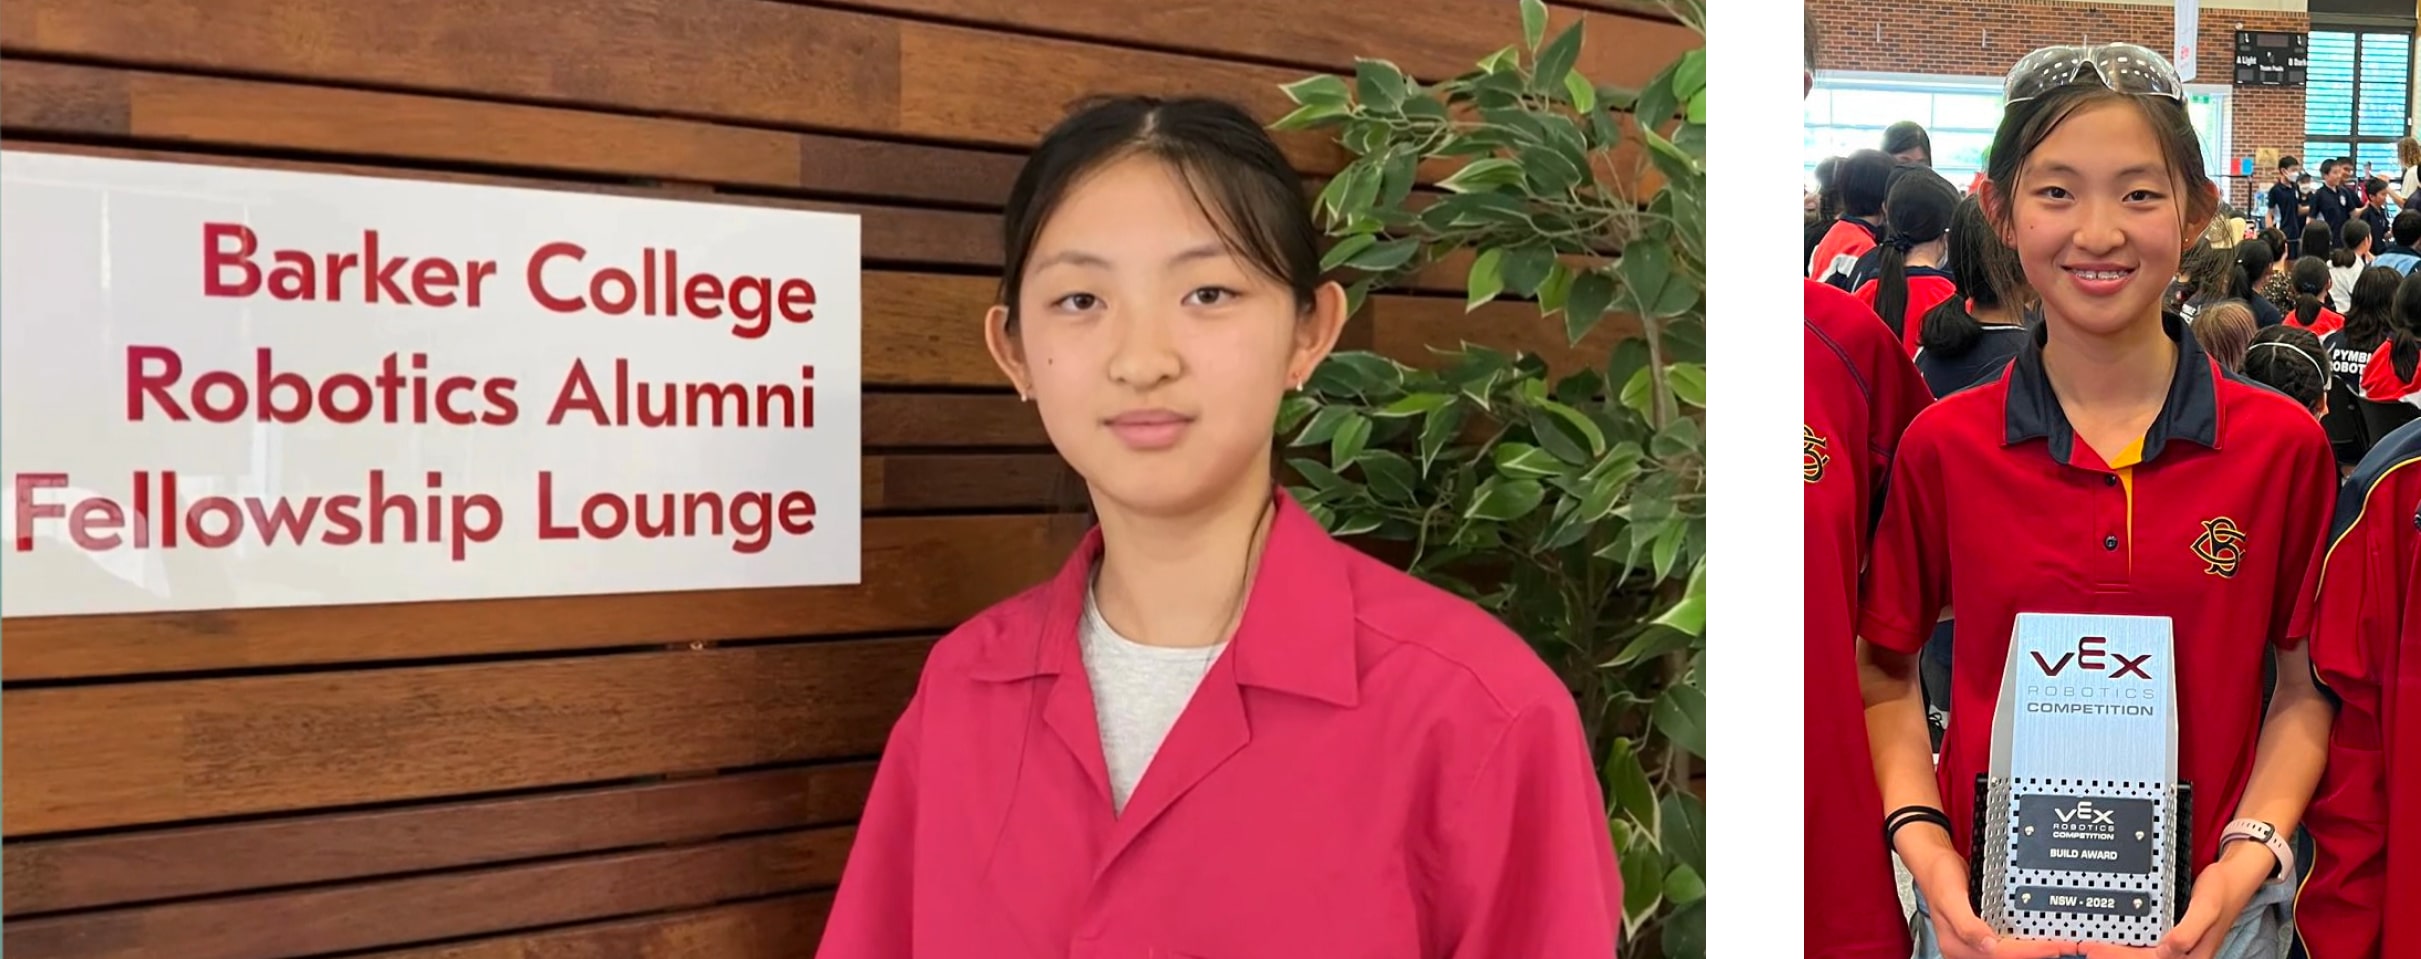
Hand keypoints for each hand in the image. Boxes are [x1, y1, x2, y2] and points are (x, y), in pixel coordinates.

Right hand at [1903, 841, 2080, 958]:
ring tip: (2057, 946)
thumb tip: (1988, 945)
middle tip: (2066, 948)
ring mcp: (1974, 943)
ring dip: (2032, 952)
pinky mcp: (1982, 935)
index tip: (2055, 947)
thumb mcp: (1949, 897)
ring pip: (2008, 955)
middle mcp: (1966, 948)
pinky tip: (2039, 939)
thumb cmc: (1939, 876)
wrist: (1933, 861)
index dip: (2030, 952)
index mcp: (1957, 945)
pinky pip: (2006, 945)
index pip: (2000, 955)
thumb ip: (1966, 924)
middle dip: (2036, 954)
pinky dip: (2024, 944)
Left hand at [2076, 848, 2267, 958]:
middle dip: (2115, 956)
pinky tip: (2116, 937)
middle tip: (2087, 948)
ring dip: (2121, 952)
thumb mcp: (2207, 908)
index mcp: (2193, 954)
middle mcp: (2184, 953)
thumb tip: (2168, 949)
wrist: (2234, 876)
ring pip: (2144, 955)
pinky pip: (2148, 943)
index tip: (2095, 950)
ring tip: (2095, 946)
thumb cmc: (2222, 890)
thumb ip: (2189, 931)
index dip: (2121, 958)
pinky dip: (2130, 943)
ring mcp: (2179, 945)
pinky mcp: (2174, 934)